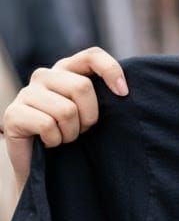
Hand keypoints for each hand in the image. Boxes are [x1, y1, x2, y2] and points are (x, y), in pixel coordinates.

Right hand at [1, 47, 127, 189]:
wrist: (44, 165)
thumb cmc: (74, 133)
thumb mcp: (93, 110)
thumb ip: (105, 94)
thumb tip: (124, 90)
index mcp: (68, 69)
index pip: (92, 56)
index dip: (111, 71)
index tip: (123, 93)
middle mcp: (45, 75)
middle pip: (81, 87)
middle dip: (89, 116)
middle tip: (83, 129)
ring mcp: (26, 93)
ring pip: (66, 110)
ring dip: (71, 132)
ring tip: (64, 136)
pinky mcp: (13, 113)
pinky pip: (46, 125)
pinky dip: (55, 140)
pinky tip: (49, 142)